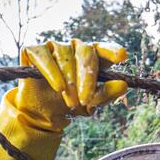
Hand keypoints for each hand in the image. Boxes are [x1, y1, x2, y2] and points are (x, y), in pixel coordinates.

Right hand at [0, 39, 128, 159]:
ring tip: (70, 102)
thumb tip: (123, 85)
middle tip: (85, 100)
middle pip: (85, 54)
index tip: (122, 55)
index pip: (104, 49)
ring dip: (69, 82)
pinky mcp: (35, 50)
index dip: (112, 50)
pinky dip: (51, 72)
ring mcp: (55, 46)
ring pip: (65, 57)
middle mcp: (75, 48)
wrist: (43, 113)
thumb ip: (106, 93)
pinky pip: (44, 57)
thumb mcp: (91, 103)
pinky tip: (58, 86)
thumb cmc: (71, 104)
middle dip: (86, 79)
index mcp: (93, 58)